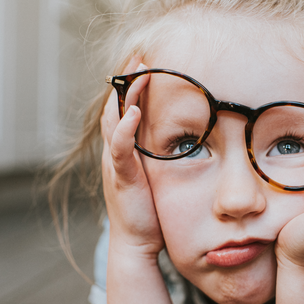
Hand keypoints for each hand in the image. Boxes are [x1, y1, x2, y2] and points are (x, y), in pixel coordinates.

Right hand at [101, 58, 163, 257]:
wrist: (138, 244)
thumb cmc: (151, 212)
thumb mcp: (159, 177)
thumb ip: (165, 157)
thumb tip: (188, 140)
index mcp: (125, 151)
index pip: (124, 110)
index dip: (132, 88)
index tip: (146, 65)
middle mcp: (116, 154)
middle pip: (115, 108)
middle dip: (127, 82)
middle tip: (141, 59)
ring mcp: (117, 165)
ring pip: (114, 121)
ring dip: (127, 96)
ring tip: (139, 73)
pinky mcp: (123, 179)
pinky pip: (120, 149)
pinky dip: (125, 129)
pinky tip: (134, 113)